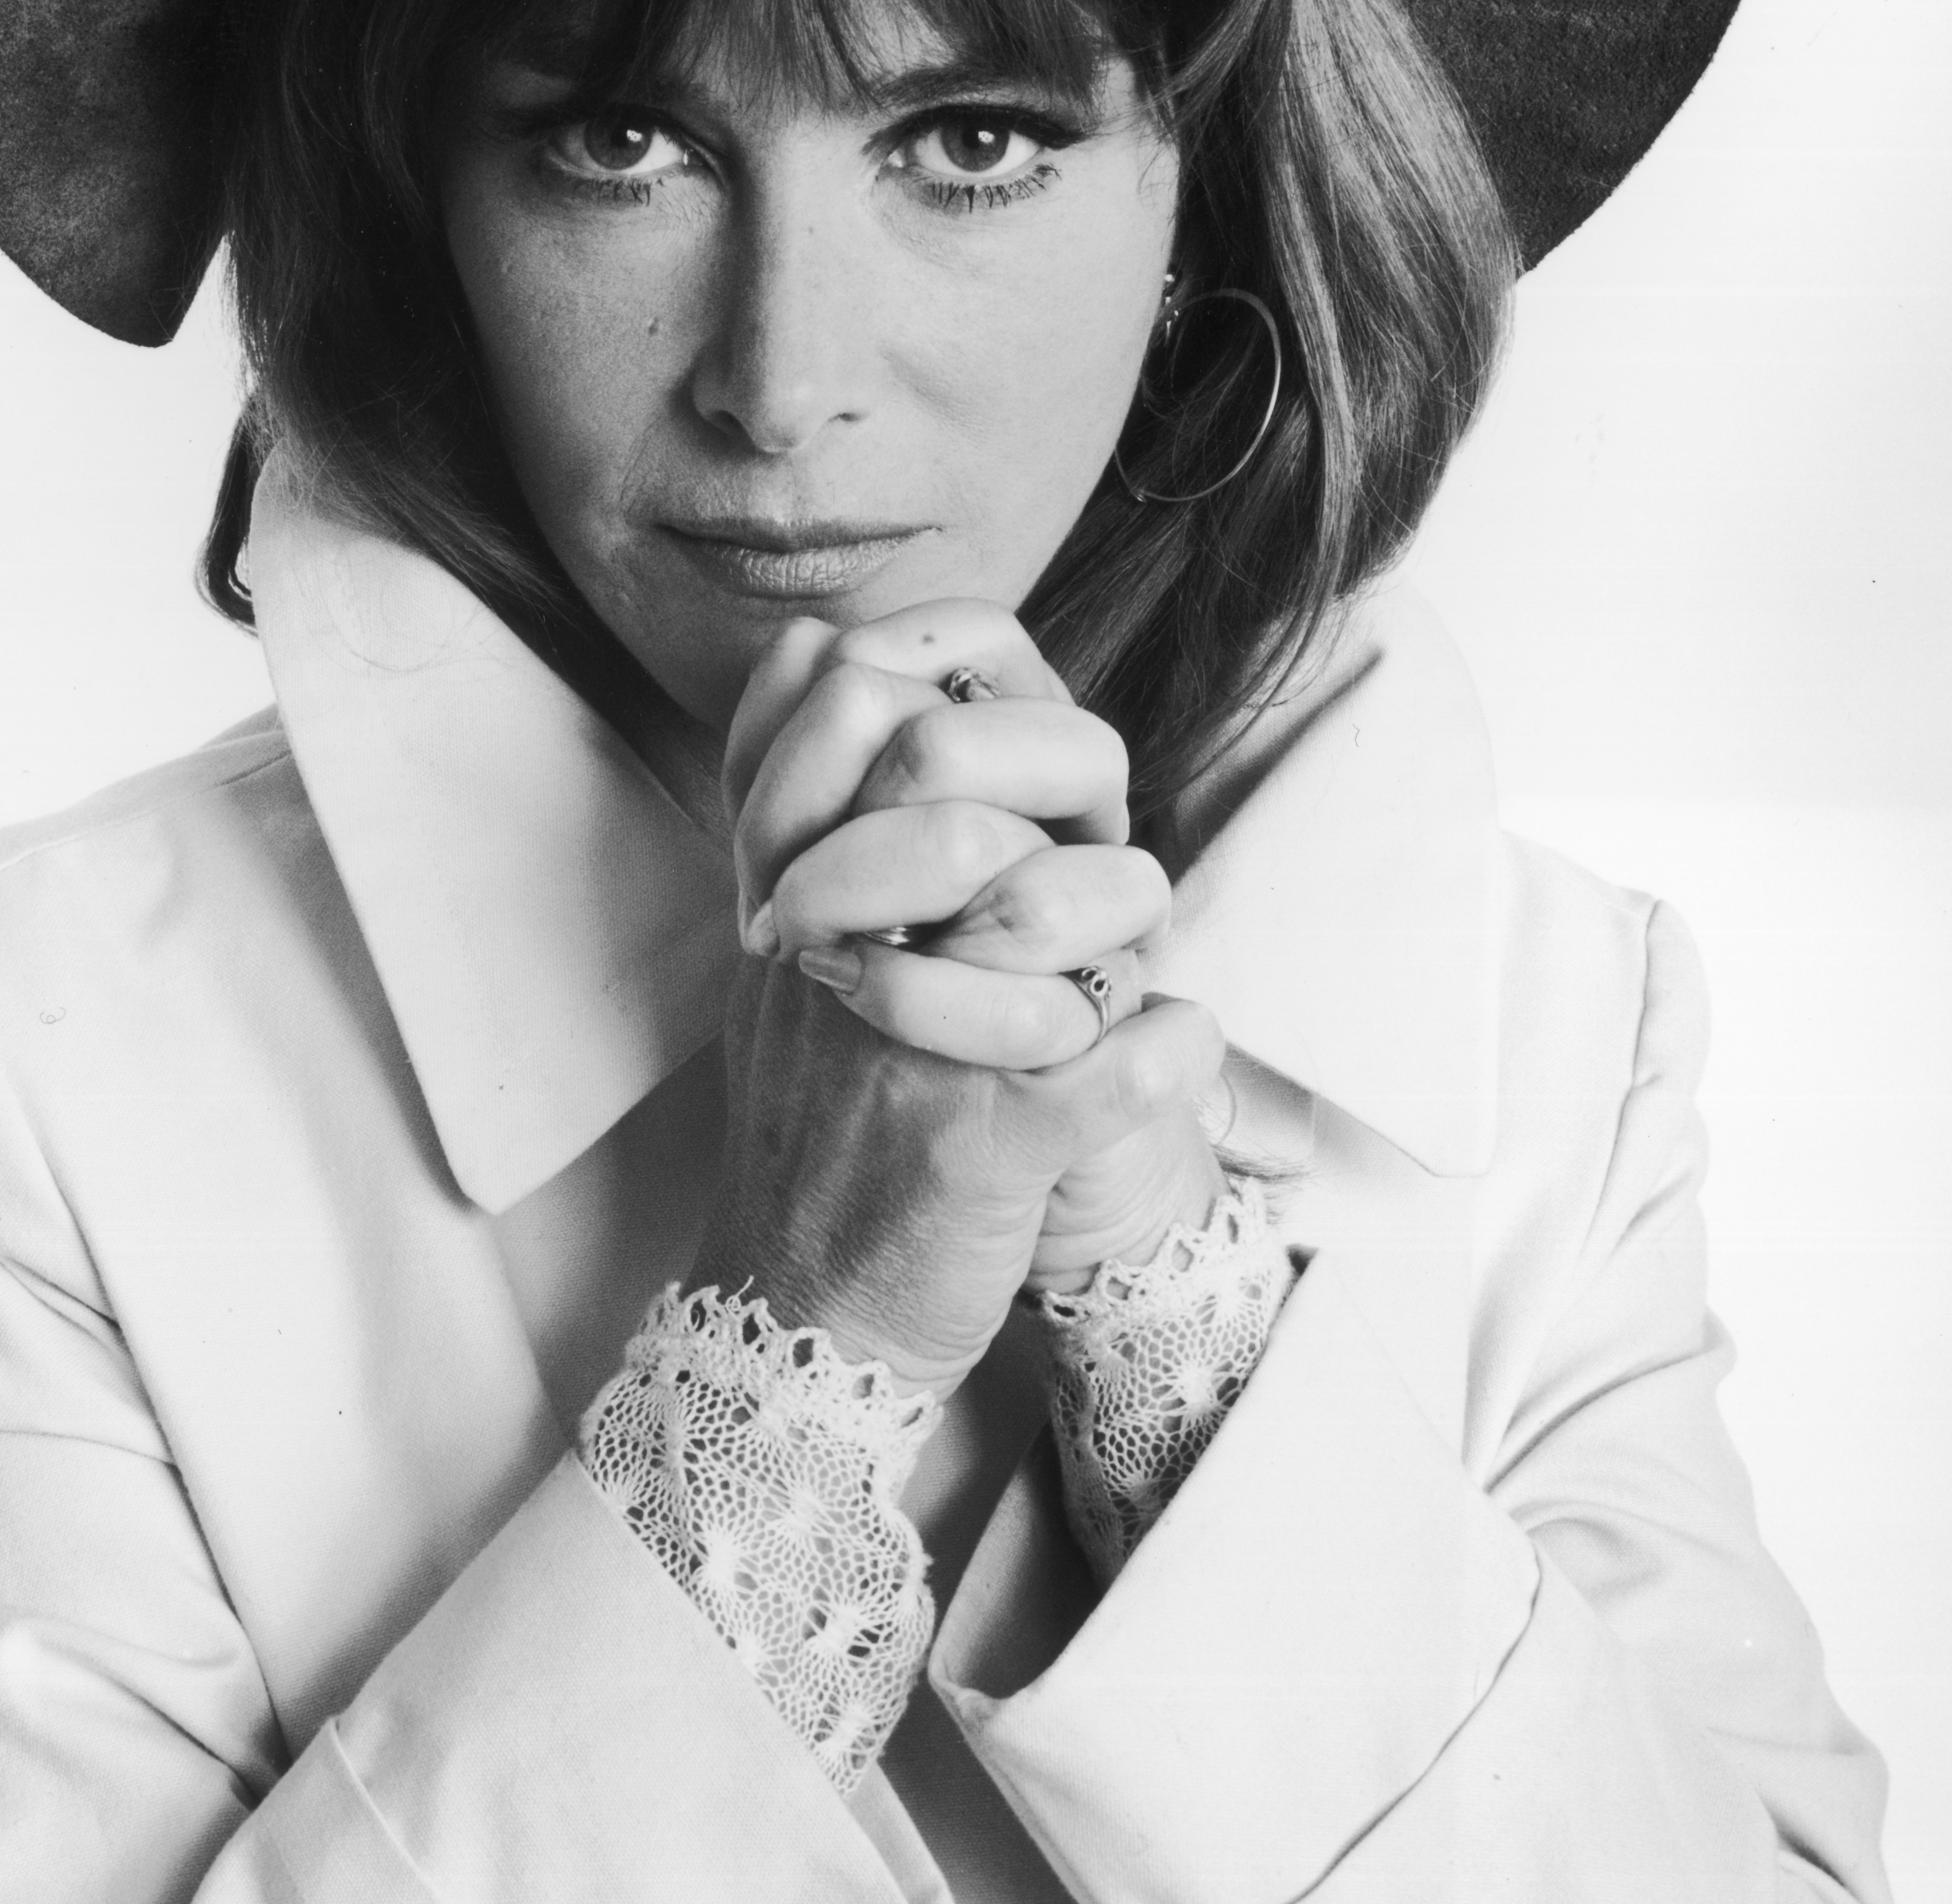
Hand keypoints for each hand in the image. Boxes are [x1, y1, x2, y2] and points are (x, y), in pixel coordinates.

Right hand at [690, 605, 1225, 1395]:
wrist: (794, 1308)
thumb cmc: (813, 1106)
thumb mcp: (772, 935)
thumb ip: (791, 791)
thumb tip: (818, 642)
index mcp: (793, 882)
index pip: (858, 698)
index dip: (969, 690)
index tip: (1019, 750)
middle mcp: (832, 941)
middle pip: (949, 777)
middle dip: (1062, 783)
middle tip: (1092, 837)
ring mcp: (905, 1042)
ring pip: (1035, 898)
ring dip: (1119, 917)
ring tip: (1130, 956)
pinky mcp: (978, 1146)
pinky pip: (1110, 1065)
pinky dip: (1166, 1053)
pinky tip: (1179, 1046)